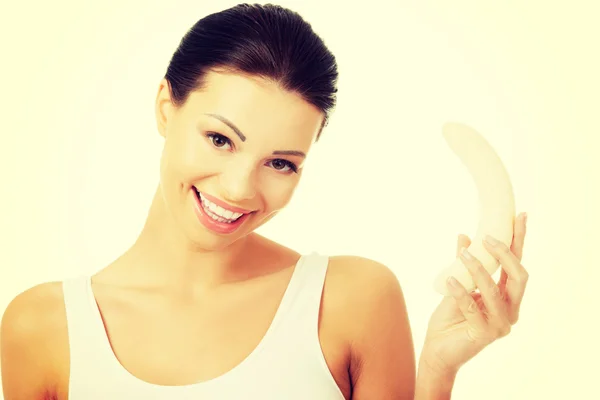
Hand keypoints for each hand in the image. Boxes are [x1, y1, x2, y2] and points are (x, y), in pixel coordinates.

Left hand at [420, 212, 528, 376]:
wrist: (437, 351)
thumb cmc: (450, 319)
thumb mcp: (456, 285)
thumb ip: (462, 264)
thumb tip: (464, 236)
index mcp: (506, 297)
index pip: (516, 265)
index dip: (519, 241)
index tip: (519, 217)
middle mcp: (510, 310)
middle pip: (518, 277)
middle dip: (505, 254)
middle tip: (487, 238)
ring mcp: (500, 324)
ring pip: (495, 290)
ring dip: (478, 269)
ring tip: (462, 254)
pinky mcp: (484, 334)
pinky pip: (473, 307)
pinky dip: (461, 291)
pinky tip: (450, 279)